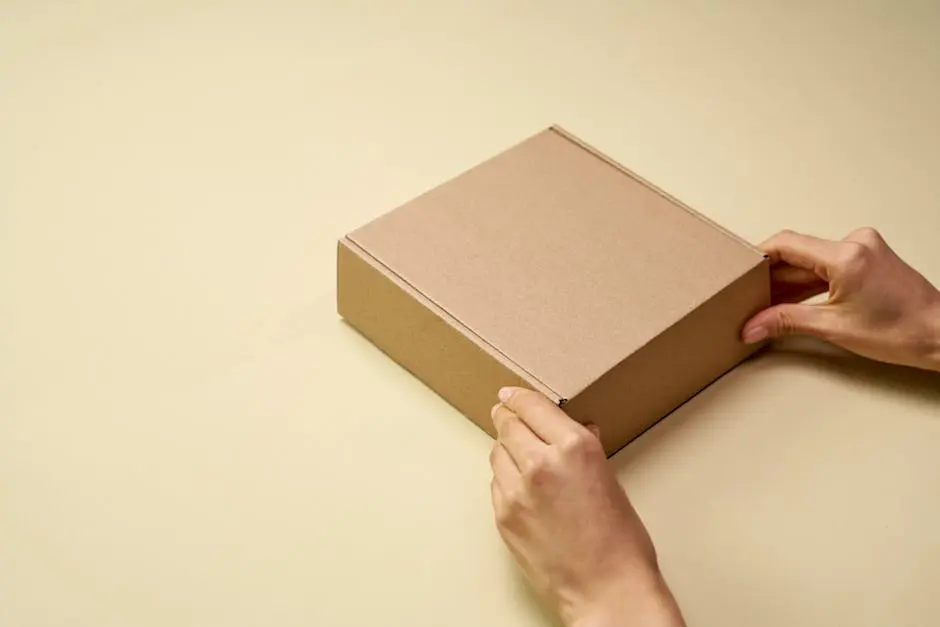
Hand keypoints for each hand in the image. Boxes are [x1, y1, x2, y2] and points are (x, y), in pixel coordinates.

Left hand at [488, 387, 685, 626]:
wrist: (606, 590)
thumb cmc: (620, 542)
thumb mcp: (610, 481)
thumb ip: (587, 450)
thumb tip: (581, 430)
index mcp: (575, 447)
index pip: (532, 405)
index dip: (518, 397)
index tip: (510, 393)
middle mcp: (541, 463)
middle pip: (507, 425)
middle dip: (507, 418)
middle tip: (507, 415)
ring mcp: (517, 491)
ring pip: (497, 453)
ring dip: (506, 449)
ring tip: (522, 456)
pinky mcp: (503, 516)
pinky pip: (496, 484)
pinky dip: (505, 479)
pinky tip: (522, 487)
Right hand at [742, 228, 939, 371]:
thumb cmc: (901, 331)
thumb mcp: (833, 328)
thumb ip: (786, 321)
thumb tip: (753, 326)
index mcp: (846, 255)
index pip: (786, 244)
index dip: (758, 258)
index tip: (739, 272)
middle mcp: (855, 243)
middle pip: (797, 253)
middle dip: (772, 277)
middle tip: (749, 297)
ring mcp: (863, 249)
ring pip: (811, 260)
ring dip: (790, 282)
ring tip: (768, 304)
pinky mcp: (868, 258)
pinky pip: (827, 265)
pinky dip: (809, 282)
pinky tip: (793, 301)